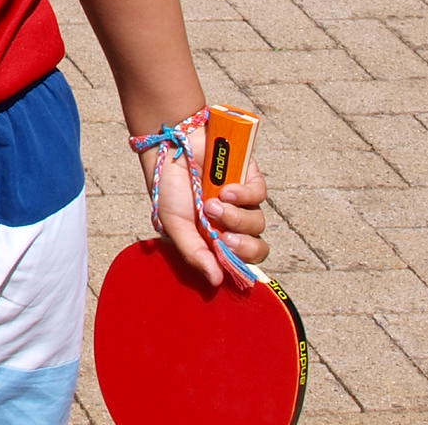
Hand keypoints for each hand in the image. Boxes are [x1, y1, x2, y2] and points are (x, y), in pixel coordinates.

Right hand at [150, 149, 270, 286]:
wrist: (169, 146)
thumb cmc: (168, 186)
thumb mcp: (174, 225)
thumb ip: (194, 253)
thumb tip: (216, 281)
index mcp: (214, 238)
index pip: (239, 261)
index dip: (238, 264)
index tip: (223, 256)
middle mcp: (232, 223)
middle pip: (257, 247)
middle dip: (244, 246)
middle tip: (226, 238)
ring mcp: (242, 201)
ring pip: (257, 222)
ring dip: (235, 217)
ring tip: (212, 203)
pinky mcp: (249, 178)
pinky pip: (259, 195)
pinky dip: (243, 195)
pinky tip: (225, 190)